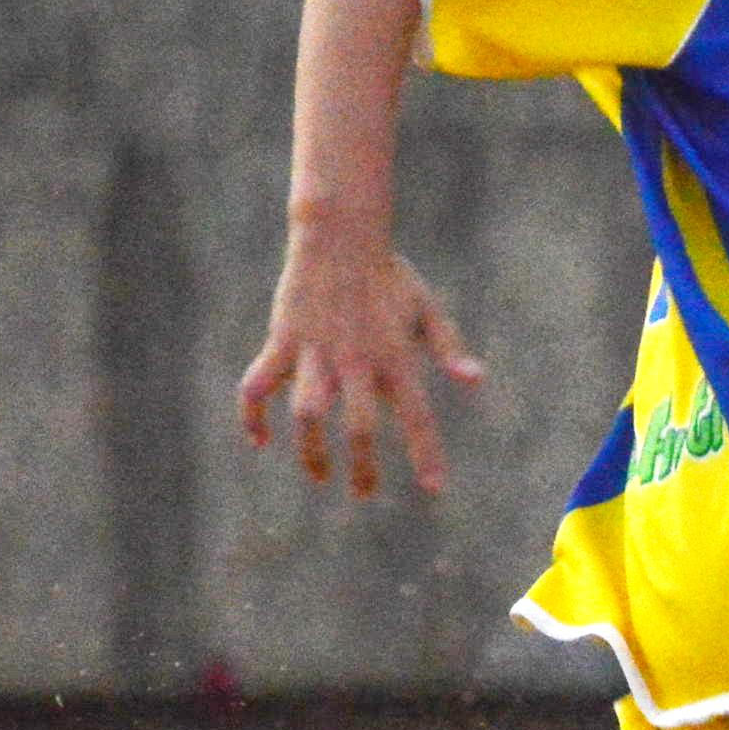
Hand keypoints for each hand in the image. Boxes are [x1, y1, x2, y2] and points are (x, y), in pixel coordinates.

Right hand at [237, 227, 487, 498]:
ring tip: (319, 475)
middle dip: (362, 467)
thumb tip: (475, 382)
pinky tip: (260, 440)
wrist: (339, 235)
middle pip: (358, 427)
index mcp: (395, 356)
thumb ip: (450, 347)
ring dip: (311, 451)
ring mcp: (315, 351)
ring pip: (307, 414)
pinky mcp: (283, 340)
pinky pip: (258, 385)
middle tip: (365, 494)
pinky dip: (253, 415)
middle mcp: (355, 359)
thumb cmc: (388, 276)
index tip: (434, 488)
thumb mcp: (426, 309)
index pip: (416, 415)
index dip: (426, 453)